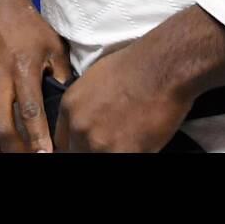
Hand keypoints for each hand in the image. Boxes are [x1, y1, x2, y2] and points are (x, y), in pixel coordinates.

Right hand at [0, 0, 69, 152]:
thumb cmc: (25, 25)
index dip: (38, 137)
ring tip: (4, 160)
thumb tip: (68, 104)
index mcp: (22, 66)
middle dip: (16, 151)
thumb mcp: (53, 44)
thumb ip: (61, 74)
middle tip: (29, 160)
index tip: (46, 155)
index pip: (30, 110)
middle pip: (2, 126)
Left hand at [54, 42, 195, 152]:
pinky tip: (143, 141)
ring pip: (99, 157)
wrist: (162, 67)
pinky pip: (125, 158)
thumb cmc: (135, 65)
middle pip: (78, 152)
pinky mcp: (124, 153)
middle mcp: (80, 127)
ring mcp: (100, 144)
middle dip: (93, 148)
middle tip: (113, 139)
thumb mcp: (95, 79)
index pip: (63, 141)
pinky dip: (135, 152)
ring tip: (130, 138)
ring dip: (114, 150)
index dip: (77, 142)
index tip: (89, 142)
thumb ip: (85, 106)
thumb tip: (90, 120)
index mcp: (70, 107)